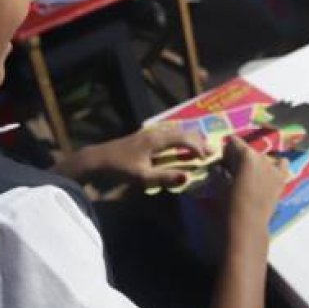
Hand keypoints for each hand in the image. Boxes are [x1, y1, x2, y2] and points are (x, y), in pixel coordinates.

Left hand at [81, 124, 211, 188]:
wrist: (97, 159)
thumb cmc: (120, 168)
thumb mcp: (142, 177)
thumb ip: (165, 177)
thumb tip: (188, 177)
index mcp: (156, 140)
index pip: (183, 138)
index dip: (197, 146)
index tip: (208, 157)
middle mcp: (154, 132)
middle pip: (181, 131)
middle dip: (198, 140)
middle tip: (211, 150)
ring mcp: (149, 133)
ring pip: (175, 130)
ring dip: (189, 137)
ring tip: (201, 146)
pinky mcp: (144, 137)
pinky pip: (168, 133)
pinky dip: (180, 137)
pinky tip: (181, 143)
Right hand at [220, 137, 288, 229]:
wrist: (247, 226)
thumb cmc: (228, 205)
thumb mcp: (218, 184)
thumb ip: (219, 170)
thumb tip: (220, 166)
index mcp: (246, 155)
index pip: (233, 142)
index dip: (226, 151)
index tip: (222, 163)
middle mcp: (262, 157)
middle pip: (248, 150)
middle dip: (239, 158)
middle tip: (232, 172)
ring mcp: (274, 168)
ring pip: (262, 157)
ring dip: (255, 163)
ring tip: (248, 177)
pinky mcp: (281, 179)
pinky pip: (282, 164)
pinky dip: (276, 166)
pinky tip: (268, 174)